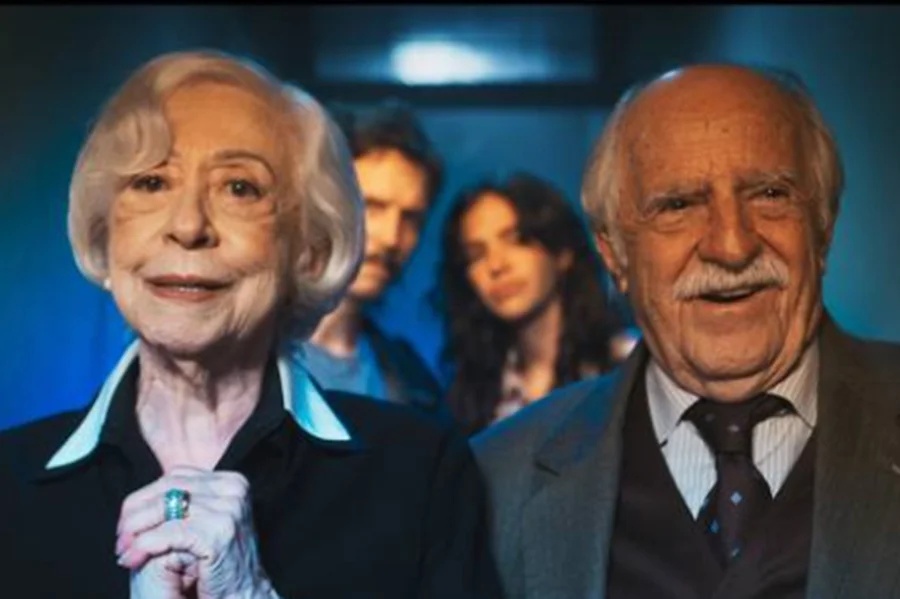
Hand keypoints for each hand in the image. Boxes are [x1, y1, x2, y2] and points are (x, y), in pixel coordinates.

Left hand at [116, 466, 278, 598]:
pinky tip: (134, 559)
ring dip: (136, 532)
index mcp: (231, 481)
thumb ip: (182, 503)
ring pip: (166, 508)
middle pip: (169, 488)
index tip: (126, 524)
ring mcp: (230, 508)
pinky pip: (169, 532)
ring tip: (124, 552)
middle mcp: (234, 489)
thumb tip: (137, 500)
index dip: (143, 498)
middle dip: (136, 515)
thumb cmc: (217, 566)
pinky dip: (145, 545)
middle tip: (121, 540)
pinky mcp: (220, 531)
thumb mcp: (201, 524)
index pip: (175, 477)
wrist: (242, 597)